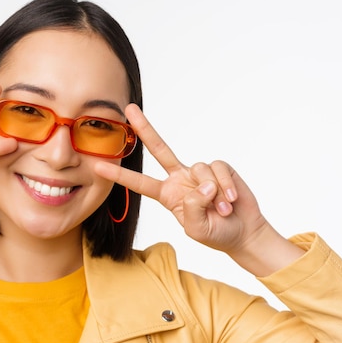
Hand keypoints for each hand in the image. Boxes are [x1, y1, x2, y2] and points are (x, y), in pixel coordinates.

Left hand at [95, 104, 302, 273]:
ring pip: (199, 169)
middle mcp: (179, 178)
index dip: (120, 176)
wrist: (243, 232)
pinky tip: (231, 200)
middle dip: (144, 128)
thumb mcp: (197, 229)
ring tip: (222, 210)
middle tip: (129, 109)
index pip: (139, 183)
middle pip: (159, 149)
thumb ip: (192, 209)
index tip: (98, 166)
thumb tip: (202, 185)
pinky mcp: (219, 168)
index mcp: (167, 194)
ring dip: (213, 194)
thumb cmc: (216, 233)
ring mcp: (198, 172)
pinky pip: (218, 169)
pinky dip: (226, 186)